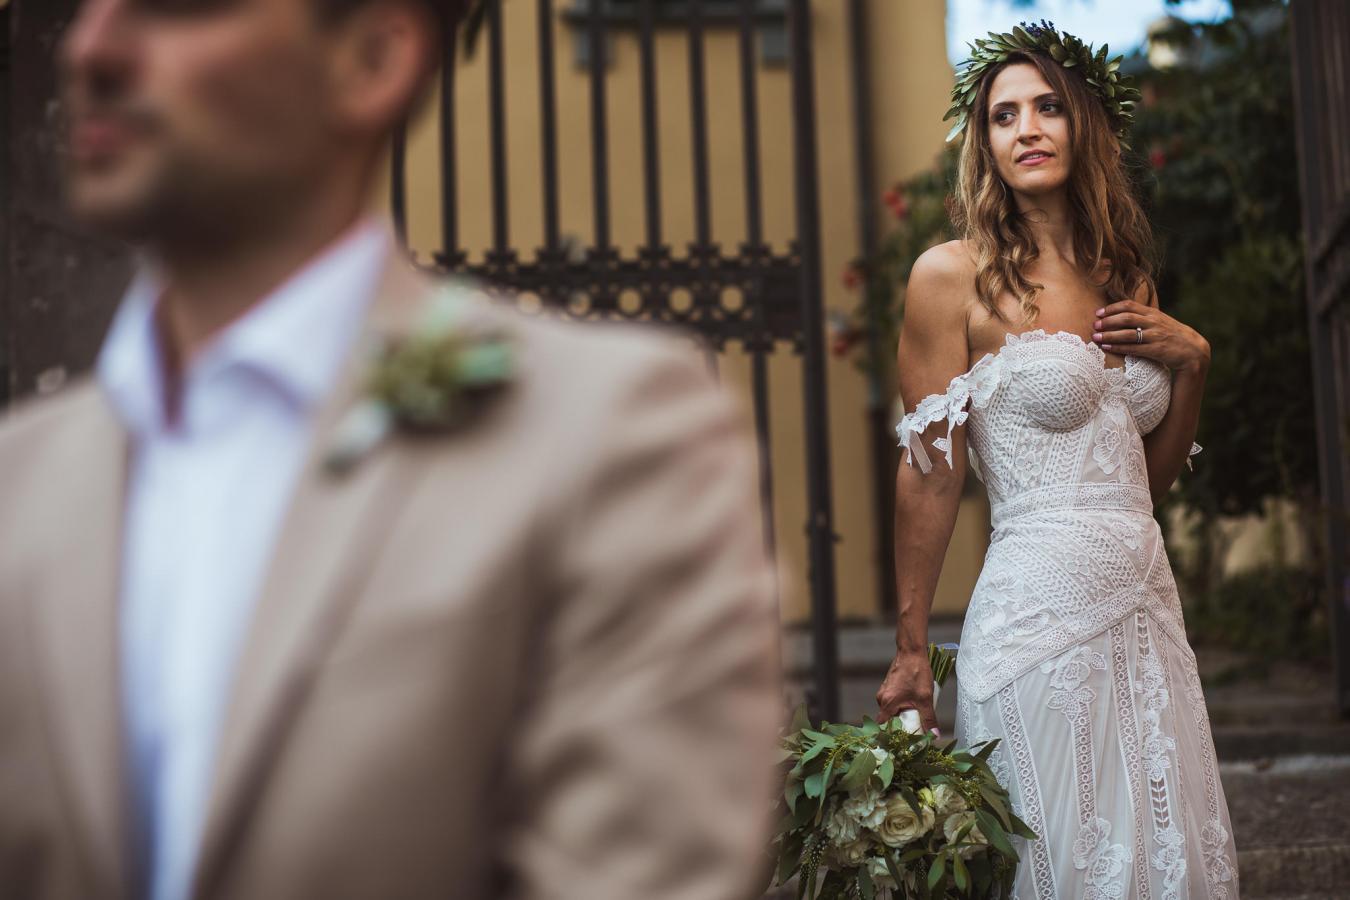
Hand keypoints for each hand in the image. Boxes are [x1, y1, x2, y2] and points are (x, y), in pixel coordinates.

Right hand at [876, 651, 939, 736]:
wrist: (912, 653)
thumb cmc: (917, 673)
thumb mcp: (925, 699)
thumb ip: (929, 718)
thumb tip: (934, 735)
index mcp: (887, 703)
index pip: (883, 726)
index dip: (892, 734)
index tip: (903, 739)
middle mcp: (882, 698)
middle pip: (889, 719)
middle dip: (901, 724)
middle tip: (915, 726)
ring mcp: (884, 692)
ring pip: (892, 710)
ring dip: (903, 713)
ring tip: (916, 713)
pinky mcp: (888, 687)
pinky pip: (893, 702)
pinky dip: (902, 705)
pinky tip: (913, 702)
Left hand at [1092, 300, 1210, 373]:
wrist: (1194, 351)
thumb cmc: (1173, 336)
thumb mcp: (1160, 322)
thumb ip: (1144, 318)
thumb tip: (1122, 315)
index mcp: (1153, 313)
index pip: (1129, 305)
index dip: (1112, 308)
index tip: (1098, 312)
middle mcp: (1154, 322)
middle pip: (1126, 317)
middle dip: (1108, 321)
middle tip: (1095, 325)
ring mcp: (1155, 336)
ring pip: (1128, 333)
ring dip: (1109, 334)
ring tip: (1096, 337)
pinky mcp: (1156, 350)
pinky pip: (1133, 348)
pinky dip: (1118, 346)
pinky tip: (1107, 347)